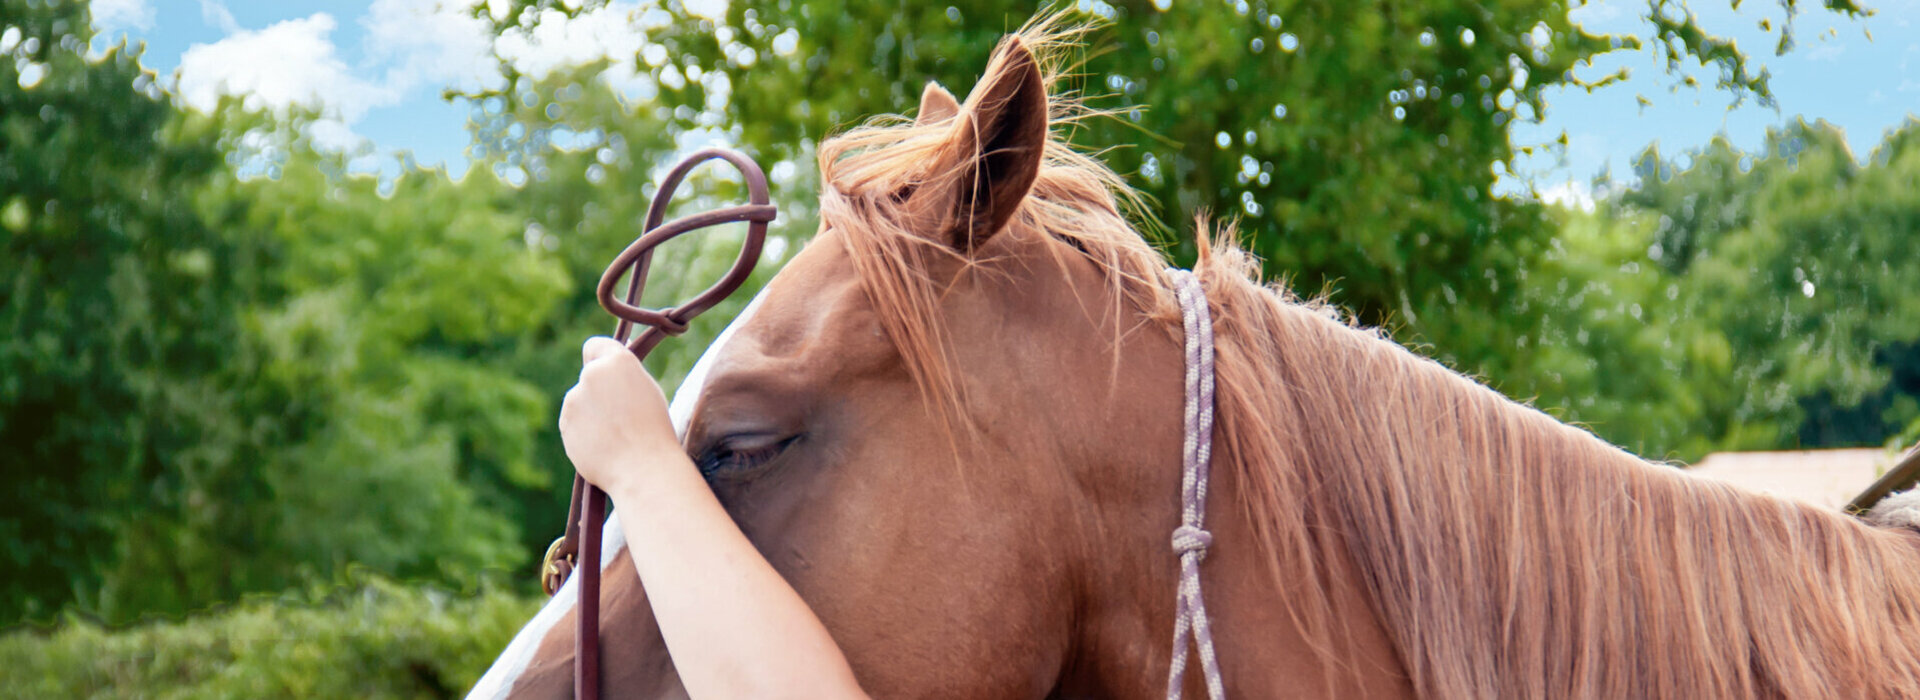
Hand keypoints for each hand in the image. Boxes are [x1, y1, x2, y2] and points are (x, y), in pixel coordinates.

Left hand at [558, 336, 688, 496]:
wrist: (643, 468)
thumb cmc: (654, 431)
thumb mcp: (647, 391)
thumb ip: (624, 375)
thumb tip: (607, 363)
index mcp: (618, 361)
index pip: (595, 346)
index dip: (601, 358)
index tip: (609, 371)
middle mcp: (591, 375)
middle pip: (590, 377)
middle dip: (599, 391)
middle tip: (622, 414)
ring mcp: (574, 400)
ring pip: (581, 401)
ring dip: (592, 413)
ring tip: (616, 435)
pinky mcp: (565, 424)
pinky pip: (574, 423)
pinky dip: (584, 432)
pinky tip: (604, 446)